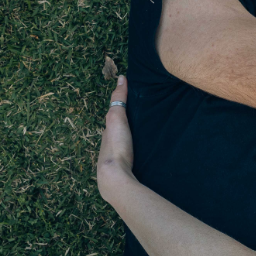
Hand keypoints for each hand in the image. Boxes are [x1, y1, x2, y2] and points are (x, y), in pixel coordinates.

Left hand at [96, 76, 134, 198]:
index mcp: (107, 134)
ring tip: (148, 141)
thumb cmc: (116, 146)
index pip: (114, 120)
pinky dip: (136, 157)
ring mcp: (116, 163)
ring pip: (125, 149)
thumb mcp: (116, 118)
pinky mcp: (125, 174)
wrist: (115, 178)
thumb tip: (121, 77)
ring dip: (133, 145)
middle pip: (119, 136)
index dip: (122, 113)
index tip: (135, 108)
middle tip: (144, 124)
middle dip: (128, 131)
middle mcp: (108, 148)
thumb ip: (118, 100)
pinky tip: (145, 159)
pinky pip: (131, 161)